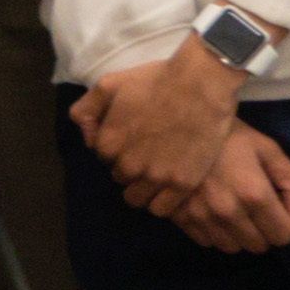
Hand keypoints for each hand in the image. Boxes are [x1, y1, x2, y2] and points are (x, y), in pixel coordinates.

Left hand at [71, 33, 251, 218]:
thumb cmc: (156, 80)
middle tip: (149, 152)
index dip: (118, 147)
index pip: (103, 158)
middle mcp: (129, 164)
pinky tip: (168, 187)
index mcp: (108, 143)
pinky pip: (161, 209)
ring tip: (157, 172)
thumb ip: (87, 110)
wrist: (202, 83)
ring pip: (137, 198)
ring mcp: (156, 176)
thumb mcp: (109, 85)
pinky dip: (161, 202)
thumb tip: (87, 137)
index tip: (133, 138)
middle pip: (120, 177)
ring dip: (142, 188)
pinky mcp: (182, 183)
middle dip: (130, 167)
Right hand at [159, 122, 289, 253]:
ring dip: (238, 235)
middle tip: (255, 209)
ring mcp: (201, 217)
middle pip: (258, 246)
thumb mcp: (270, 150)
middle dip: (262, 231)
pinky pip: (207, 242)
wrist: (178, 126)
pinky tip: (212, 211)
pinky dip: (214, 232)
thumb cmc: (230, 136)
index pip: (283, 236)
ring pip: (232, 248)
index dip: (285, 224)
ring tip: (233, 211)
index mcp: (254, 194)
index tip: (277, 209)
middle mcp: (228, 212)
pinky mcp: (181, 219)